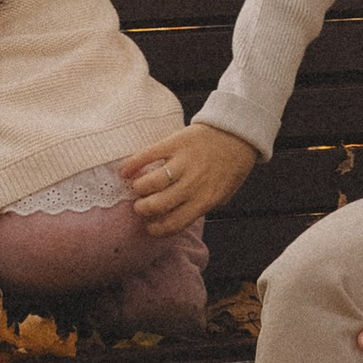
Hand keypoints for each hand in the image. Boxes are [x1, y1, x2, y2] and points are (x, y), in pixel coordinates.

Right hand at [122, 123, 258, 237]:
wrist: (238, 133)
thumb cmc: (230, 167)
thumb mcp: (223, 194)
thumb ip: (202, 207)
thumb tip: (176, 218)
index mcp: (205, 200)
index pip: (173, 223)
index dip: (156, 229)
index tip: (149, 227)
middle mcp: (193, 184)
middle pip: (157, 205)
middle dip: (142, 210)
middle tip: (141, 206)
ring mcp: (182, 162)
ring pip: (150, 182)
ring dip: (138, 189)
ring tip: (138, 188)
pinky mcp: (174, 143)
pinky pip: (147, 155)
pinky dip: (132, 165)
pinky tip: (124, 172)